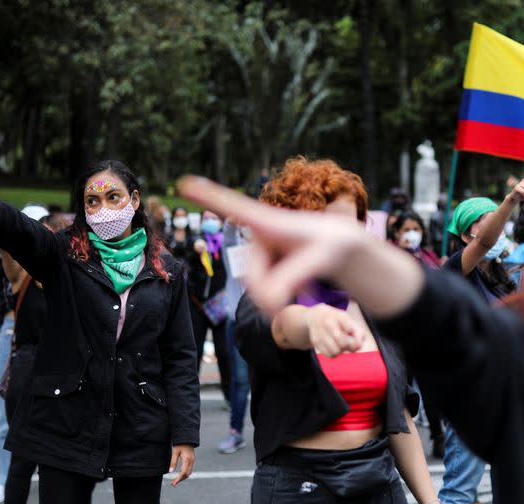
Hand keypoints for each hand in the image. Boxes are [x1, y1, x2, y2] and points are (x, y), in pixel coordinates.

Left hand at [169, 444, 194, 486]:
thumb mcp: (175, 451)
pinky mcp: (192, 460)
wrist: (187, 437)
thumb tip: (170, 471)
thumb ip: (173, 461)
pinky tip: (180, 475)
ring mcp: (193, 460)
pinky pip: (189, 469)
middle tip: (172, 483)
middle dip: (180, 480)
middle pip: (187, 474)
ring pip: (189, 472)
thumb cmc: (180, 444)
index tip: (173, 483)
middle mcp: (191, 461)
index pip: (183, 473)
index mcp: (187, 459)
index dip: (178, 479)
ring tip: (175, 480)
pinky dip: (185, 474)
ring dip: (182, 477)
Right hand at [178, 177, 365, 315]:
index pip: (233, 209)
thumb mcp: (320, 259)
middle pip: (252, 276)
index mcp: (267, 221)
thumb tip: (267, 301)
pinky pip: (264, 292)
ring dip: (281, 294)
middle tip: (301, 295)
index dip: (209, 198)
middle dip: (273, 292)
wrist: (339, 246)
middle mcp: (257, 233)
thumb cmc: (332, 245)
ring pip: (257, 288)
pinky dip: (282, 295)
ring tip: (308, 285)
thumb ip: (291, 278)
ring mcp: (259, 250)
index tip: (185, 182)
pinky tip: (303, 286)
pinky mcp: (263, 264)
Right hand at [306, 304, 364, 357]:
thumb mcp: (348, 320)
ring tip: (340, 344)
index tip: (353, 333)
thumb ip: (357, 332)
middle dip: (349, 345)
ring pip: (336, 351)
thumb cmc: (337, 319)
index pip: (350, 330)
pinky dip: (334, 354)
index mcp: (338, 316)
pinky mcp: (315, 341)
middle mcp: (327, 323)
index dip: (356, 336)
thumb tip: (358, 347)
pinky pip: (330, 355)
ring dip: (341, 350)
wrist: (315, 316)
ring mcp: (320, 333)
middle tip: (348, 342)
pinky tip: (334, 346)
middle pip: (343, 343)